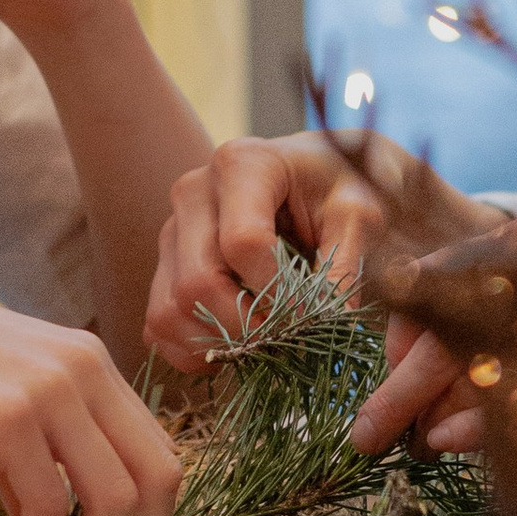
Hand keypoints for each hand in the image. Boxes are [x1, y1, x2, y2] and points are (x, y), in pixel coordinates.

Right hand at [145, 129, 487, 371]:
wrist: (315, 179)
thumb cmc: (340, 190)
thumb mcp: (358, 215)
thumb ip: (345, 266)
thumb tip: (332, 329)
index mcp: (242, 164)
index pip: (243, 243)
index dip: (280, 293)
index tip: (314, 317)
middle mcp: (193, 192)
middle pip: (197, 282)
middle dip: (246, 326)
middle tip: (288, 341)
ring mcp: (171, 230)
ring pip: (169, 309)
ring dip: (217, 345)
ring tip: (265, 346)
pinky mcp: (164, 266)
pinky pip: (158, 325)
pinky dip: (194, 351)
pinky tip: (236, 348)